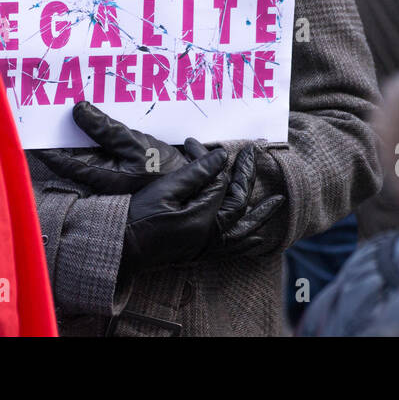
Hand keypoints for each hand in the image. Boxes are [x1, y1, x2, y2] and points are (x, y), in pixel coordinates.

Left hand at [36, 101, 204, 193]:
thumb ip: (105, 129)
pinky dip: (97, 134)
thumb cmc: (164, 169)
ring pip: (87, 151)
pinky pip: (103, 149)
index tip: (33, 132)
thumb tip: (77, 110)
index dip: (48, 148)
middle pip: (73, 155)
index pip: (65, 162)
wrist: (195, 184)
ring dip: (79, 133)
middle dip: (61, 136)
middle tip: (44, 115)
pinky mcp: (125, 167)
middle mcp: (103, 177)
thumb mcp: (135, 144)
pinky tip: (97, 118)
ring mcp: (114, 173)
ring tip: (66, 111)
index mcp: (102, 175)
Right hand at [121, 142, 285, 272]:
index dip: (217, 162)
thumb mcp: (164, 190)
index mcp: (201, 218)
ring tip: (278, 202)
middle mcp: (209, 236)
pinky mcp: (199, 253)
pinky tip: (257, 237)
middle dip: (246, 177)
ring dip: (261, 215)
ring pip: (242, 231)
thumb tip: (220, 157)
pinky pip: (232, 250)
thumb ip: (196, 174)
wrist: (120, 249)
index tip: (214, 146)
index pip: (220, 184)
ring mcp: (205, 247)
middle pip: (237, 203)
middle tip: (253, 154)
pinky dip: (246, 242)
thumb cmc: (137, 217)